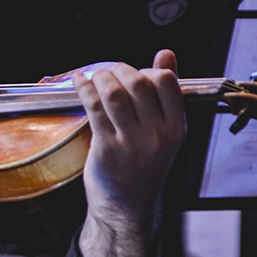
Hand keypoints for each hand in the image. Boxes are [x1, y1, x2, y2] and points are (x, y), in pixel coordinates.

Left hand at [76, 50, 186, 256]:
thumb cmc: (143, 162)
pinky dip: (84, 88)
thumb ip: (165, 91)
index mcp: (176, 127)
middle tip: (111, 74)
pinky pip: (94, 107)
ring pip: (115, 93)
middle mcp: (157, 134)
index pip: (166, 81)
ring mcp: (132, 142)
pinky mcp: (107, 147)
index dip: (147, 70)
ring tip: (95, 77)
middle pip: (138, 83)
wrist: (127, 204)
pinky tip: (79, 82)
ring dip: (101, 77)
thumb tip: (166, 53)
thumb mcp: (163, 129)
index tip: (136, 75)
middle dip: (120, 70)